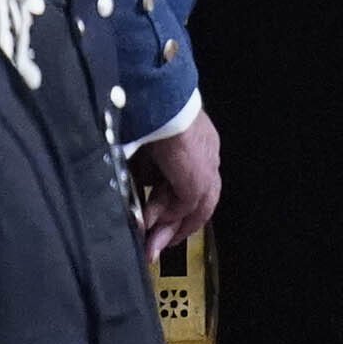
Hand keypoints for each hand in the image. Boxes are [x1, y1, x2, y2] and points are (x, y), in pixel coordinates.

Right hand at [133, 106, 220, 259]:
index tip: (156, 225)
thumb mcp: (139, 148)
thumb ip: (140, 173)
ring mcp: (206, 164)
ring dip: (172, 227)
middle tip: (155, 247)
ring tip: (152, 248)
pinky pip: (186, 203)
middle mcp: (207, 154)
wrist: (152, 95)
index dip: (175, 207)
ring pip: (196, 204)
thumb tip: (135, 201)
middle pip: (199, 199)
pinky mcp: (198, 174)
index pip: (191, 183)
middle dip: (175, 226)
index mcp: (195, 144)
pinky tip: (150, 228)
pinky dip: (169, 217)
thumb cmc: (141, 112)